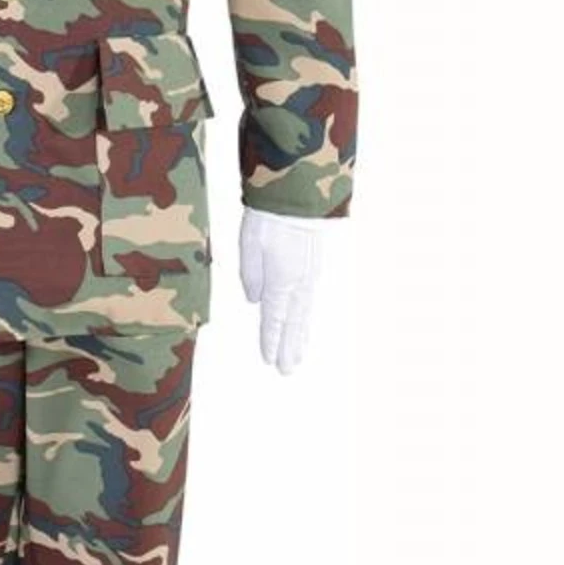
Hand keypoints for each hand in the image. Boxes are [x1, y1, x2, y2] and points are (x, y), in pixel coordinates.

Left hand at [238, 208, 336, 374]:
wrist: (300, 193)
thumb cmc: (270, 216)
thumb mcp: (250, 243)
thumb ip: (251, 275)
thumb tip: (255, 301)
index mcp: (281, 280)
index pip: (275, 318)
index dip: (272, 341)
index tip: (270, 361)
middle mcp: (299, 283)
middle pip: (294, 323)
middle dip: (289, 348)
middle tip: (287, 371)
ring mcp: (310, 275)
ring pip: (304, 313)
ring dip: (301, 336)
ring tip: (298, 355)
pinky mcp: (314, 266)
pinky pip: (310, 299)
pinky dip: (306, 316)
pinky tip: (304, 323)